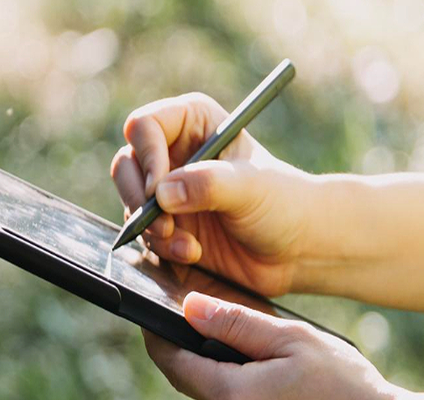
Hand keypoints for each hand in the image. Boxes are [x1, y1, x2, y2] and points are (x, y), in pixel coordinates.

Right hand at [111, 93, 312, 296]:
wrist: (296, 249)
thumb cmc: (284, 203)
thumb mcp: (251, 187)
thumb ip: (207, 184)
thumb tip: (161, 194)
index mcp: (194, 123)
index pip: (146, 126)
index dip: (146, 155)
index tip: (158, 188)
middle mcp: (175, 153)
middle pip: (126, 164)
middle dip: (138, 198)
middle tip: (163, 223)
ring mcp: (169, 191)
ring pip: (131, 203)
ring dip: (153, 229)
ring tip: (189, 246)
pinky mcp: (169, 225)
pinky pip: (145, 234)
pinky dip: (163, 247)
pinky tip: (193, 253)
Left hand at [144, 292, 406, 399]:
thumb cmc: (352, 392)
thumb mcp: (298, 342)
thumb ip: (238, 324)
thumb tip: (190, 309)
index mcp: (233, 399)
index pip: (177, 366)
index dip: (163, 343)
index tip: (155, 328)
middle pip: (220, 398)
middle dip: (243, 381)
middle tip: (290, 372)